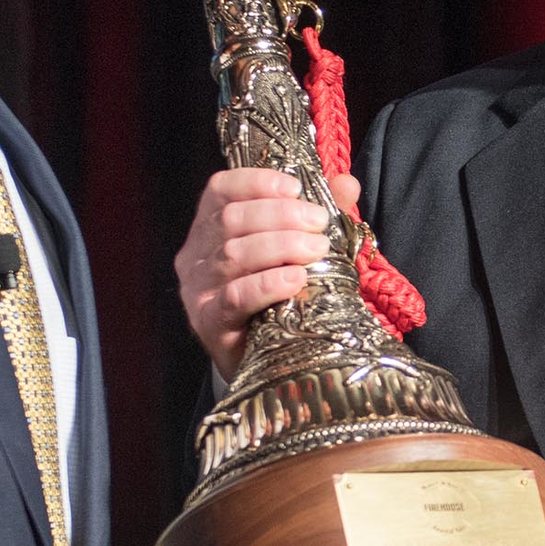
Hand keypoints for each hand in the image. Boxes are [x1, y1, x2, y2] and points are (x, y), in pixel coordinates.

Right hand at [175, 169, 360, 380]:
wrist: (264, 363)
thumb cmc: (279, 298)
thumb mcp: (297, 251)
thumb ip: (315, 216)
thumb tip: (348, 183)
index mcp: (211, 227)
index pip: (221, 190)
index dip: (256, 182)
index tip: (296, 187)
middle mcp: (196, 254)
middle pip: (231, 219)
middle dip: (280, 215)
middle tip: (319, 224)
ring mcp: (198, 290)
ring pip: (233, 254)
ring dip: (281, 246)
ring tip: (317, 249)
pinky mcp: (208, 323)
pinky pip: (234, 298)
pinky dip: (267, 284)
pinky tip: (295, 280)